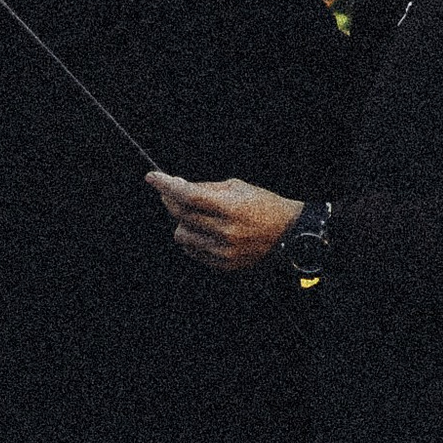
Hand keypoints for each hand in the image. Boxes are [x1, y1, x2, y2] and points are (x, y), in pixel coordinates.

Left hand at [146, 173, 304, 271]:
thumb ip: (206, 189)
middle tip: (170, 192)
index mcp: (232, 208)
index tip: (153, 177)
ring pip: (182, 236)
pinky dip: (192, 238)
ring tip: (197, 216)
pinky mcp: (224, 264)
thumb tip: (177, 187)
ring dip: (183, 222)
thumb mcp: (237, 187)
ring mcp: (224, 251)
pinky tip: (204, 231)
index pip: (189, 196)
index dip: (167, 186)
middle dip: (170, 200)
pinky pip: (192, 251)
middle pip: (181, 216)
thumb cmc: (264, 205)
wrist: (288, 233)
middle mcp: (226, 232)